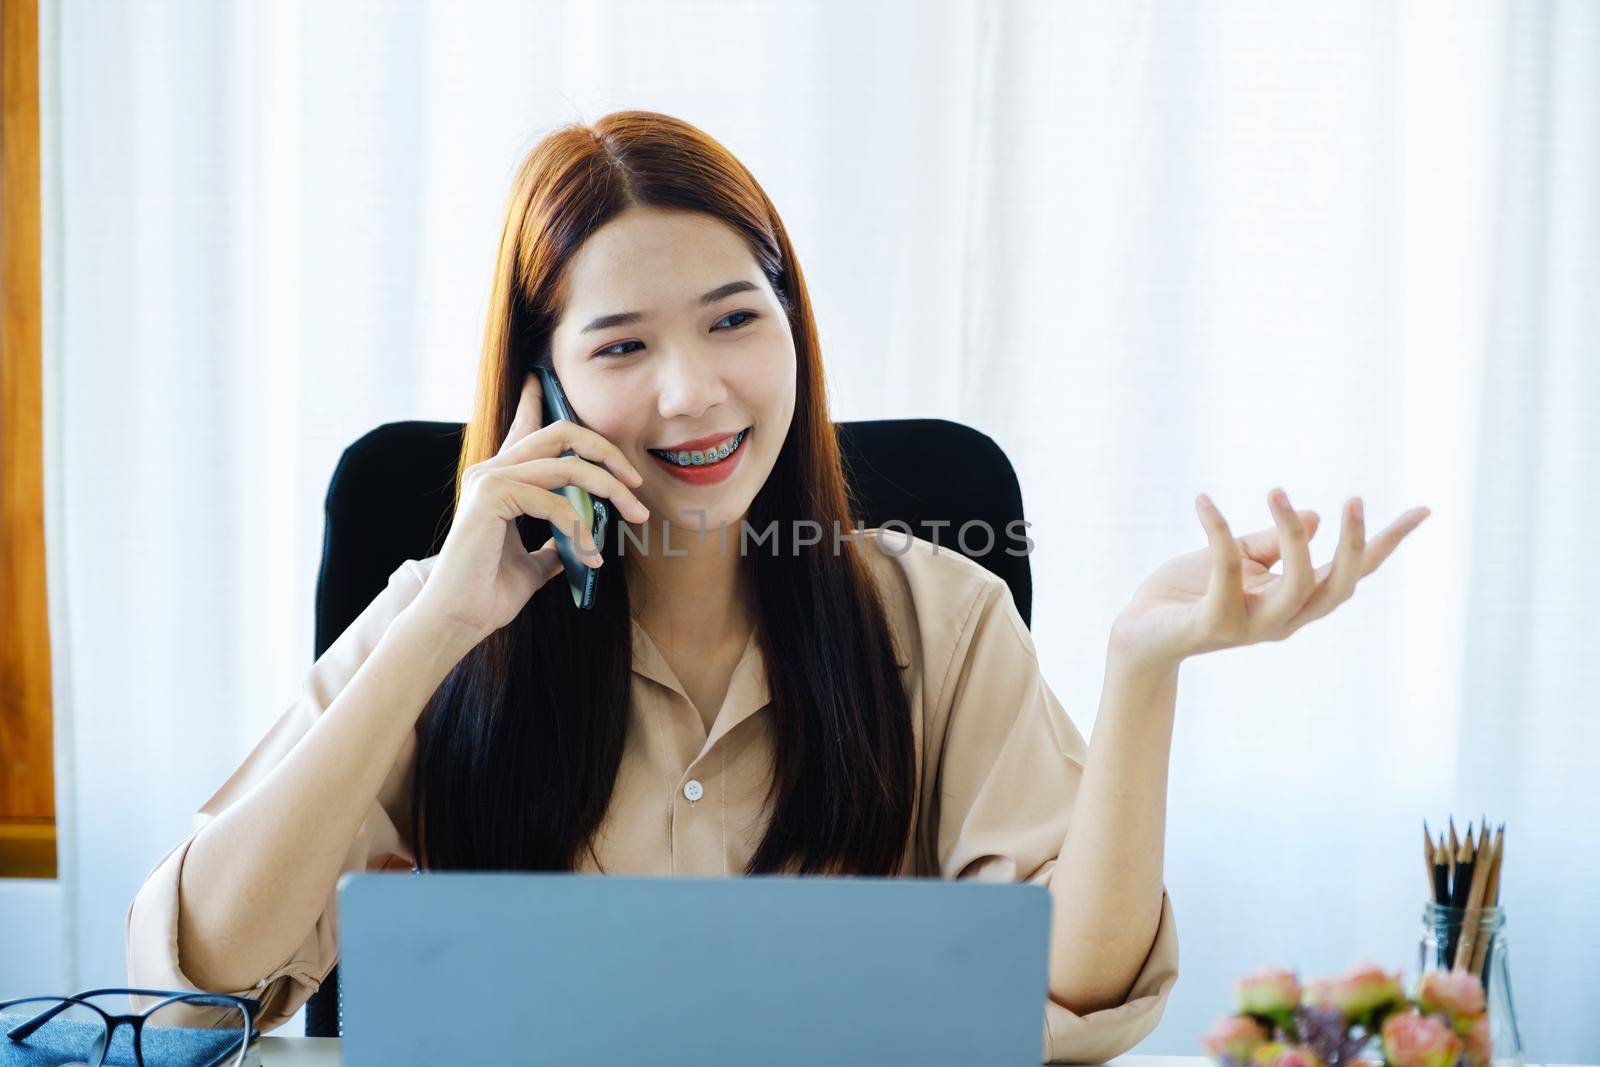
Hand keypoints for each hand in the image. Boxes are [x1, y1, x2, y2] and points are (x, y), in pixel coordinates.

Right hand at [408, 371, 650, 647]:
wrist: (458, 620)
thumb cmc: (489, 593)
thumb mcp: (535, 564)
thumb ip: (556, 542)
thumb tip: (580, 539)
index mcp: (500, 480)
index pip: (525, 429)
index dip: (536, 400)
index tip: (543, 378)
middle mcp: (491, 470)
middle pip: (561, 434)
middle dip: (607, 452)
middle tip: (636, 482)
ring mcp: (489, 479)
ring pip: (567, 464)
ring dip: (609, 490)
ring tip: (634, 517)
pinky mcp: (490, 497)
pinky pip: (554, 500)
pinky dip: (581, 528)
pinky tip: (592, 557)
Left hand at [1109, 487, 1430, 670]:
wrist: (1138, 634)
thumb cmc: (1189, 592)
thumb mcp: (1236, 558)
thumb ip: (1271, 544)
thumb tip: (1317, 517)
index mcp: (1295, 600)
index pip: (1351, 572)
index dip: (1386, 543)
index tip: (1423, 509)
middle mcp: (1282, 618)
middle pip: (1339, 586)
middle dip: (1354, 545)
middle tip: (1354, 500)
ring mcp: (1251, 626)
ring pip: (1297, 583)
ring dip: (1293, 535)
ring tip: (1277, 492)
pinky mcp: (1213, 623)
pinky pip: (1226, 570)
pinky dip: (1218, 530)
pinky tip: (1203, 502)